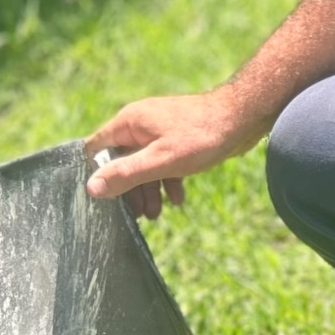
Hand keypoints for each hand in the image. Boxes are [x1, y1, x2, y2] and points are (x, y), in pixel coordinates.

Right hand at [84, 89, 261, 218]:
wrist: (243, 119)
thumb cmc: (200, 137)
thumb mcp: (160, 161)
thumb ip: (125, 174)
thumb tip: (91, 187)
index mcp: (129, 123)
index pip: (97, 148)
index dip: (97, 173)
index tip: (106, 198)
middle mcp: (141, 124)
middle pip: (121, 160)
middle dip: (129, 189)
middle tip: (139, 215)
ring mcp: (160, 130)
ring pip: (144, 163)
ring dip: (149, 189)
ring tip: (157, 214)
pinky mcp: (178, 138)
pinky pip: (164, 161)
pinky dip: (168, 179)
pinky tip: (178, 198)